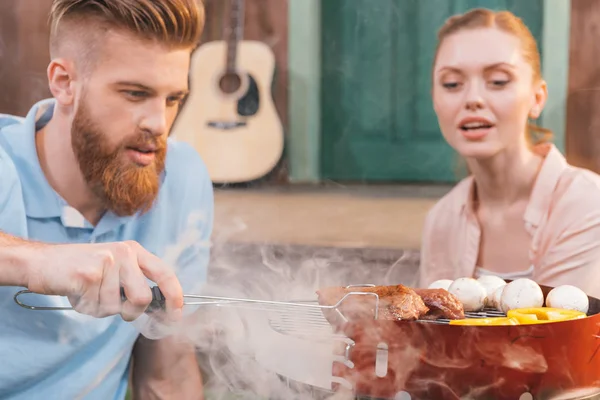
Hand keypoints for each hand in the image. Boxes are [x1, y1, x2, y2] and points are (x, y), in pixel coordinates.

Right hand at [25, 240, 182, 321]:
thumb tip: (159, 308)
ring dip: (100, 308)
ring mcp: (106, 262)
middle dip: (130, 311)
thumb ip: (135, 281)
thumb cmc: (79, 269)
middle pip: (142, 298)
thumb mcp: (113, 267)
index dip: (175, 295)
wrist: (40, 262)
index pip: (164, 273)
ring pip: (116, 307)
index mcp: (133, 251)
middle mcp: (123, 253)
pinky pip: (96, 307)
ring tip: (87, 293)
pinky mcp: (88, 274)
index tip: (175, 314)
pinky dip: (85, 307)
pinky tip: (77, 292)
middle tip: (111, 305)